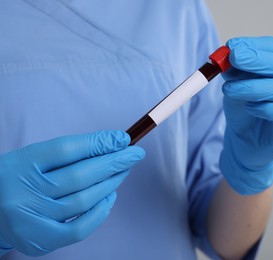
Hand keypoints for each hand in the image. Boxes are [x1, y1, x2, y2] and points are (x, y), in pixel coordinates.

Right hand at [0, 130, 143, 255]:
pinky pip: (79, 229)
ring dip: (110, 183)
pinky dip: (100, 212)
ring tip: (123, 171)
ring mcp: (31, 220)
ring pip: (83, 200)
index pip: (66, 149)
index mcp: (21, 164)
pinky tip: (110, 197)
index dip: (98, 143)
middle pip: (79, 175)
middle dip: (113, 162)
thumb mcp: (35, 159)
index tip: (123, 139)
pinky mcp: (39, 241)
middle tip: (134, 154)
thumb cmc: (20, 179)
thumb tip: (114, 144)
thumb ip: (71, 152)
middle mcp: (23, 192)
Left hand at [220, 36, 272, 194]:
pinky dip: (270, 109)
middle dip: (258, 60)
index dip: (254, 45)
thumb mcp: (235, 87)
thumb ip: (234, 72)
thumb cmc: (245, 110)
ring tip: (230, 90)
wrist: (246, 143)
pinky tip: (251, 108)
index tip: (231, 46)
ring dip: (256, 87)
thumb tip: (226, 55)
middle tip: (234, 58)